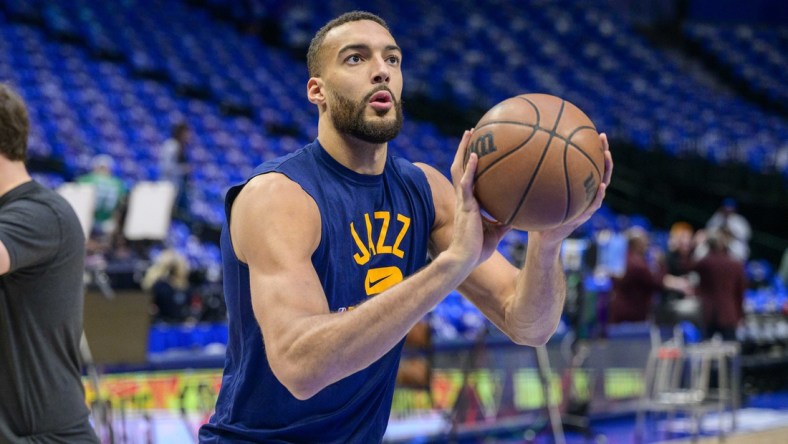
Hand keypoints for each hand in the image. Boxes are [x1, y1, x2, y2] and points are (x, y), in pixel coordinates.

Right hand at [448, 129, 510, 268]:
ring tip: (470, 133)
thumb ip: (505, 221)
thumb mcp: (497, 232)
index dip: (469, 163)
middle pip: (460, 167)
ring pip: (459, 168)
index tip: (475, 148)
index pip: (467, 178)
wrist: (465, 260)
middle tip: (471, 132)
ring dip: (463, 149)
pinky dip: (469, 168)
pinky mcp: (465, 205)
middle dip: (464, 148)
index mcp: (469, 203)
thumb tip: (521, 215)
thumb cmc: (478, 250)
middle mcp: (463, 198)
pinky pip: (466, 182)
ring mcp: (463, 200)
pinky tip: (475, 155)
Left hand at [533, 133, 613, 246]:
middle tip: (602, 137)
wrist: (541, 236)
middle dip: (602, 152)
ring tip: (607, 156)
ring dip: (606, 170)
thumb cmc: (537, 213)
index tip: (591, 130)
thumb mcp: (533, 192)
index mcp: (576, 184)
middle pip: (598, 168)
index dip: (591, 147)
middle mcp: (584, 191)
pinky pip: (593, 205)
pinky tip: (601, 186)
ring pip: (602, 184)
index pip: (586, 163)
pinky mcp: (583, 216)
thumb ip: (531, 177)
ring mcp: (587, 204)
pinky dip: (598, 196)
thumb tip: (516, 155)